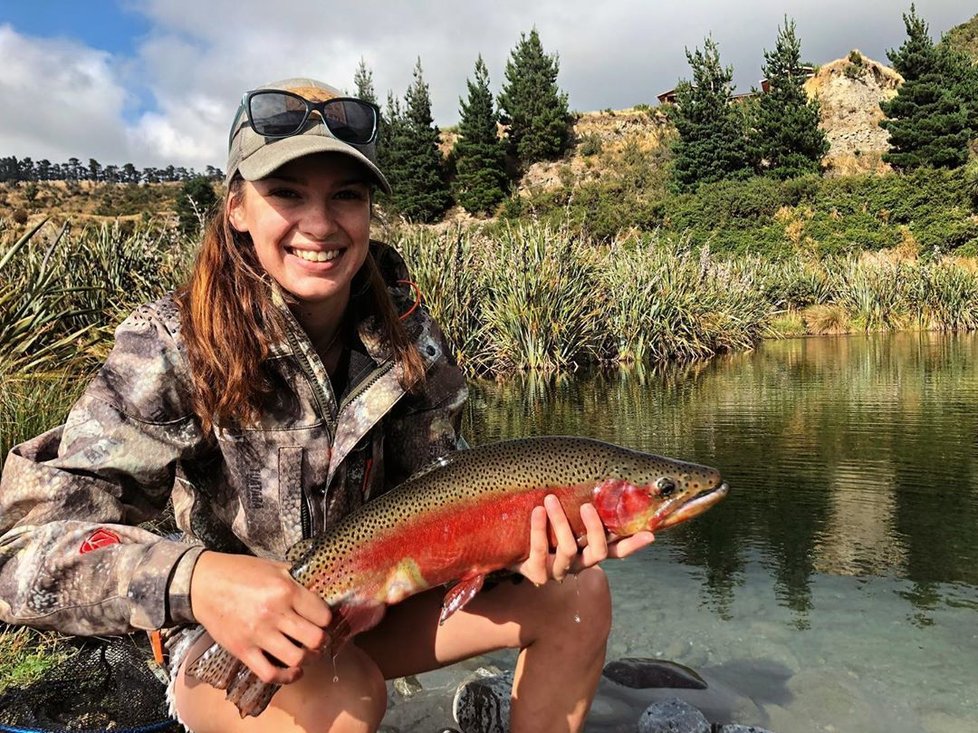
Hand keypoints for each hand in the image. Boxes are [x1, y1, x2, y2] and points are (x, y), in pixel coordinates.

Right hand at [189, 551, 331, 684]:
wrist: (203, 584)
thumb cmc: (240, 572)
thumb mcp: (273, 566)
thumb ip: (297, 580)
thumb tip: (318, 591)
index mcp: (285, 590)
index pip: (322, 615)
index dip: (327, 619)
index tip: (324, 620)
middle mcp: (274, 613)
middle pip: (315, 639)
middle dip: (322, 641)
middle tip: (319, 638)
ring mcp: (258, 634)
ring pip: (297, 658)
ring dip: (308, 659)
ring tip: (308, 653)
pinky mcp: (242, 651)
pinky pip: (270, 674)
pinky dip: (286, 677)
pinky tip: (293, 671)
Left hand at [515, 495, 654, 584]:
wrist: (510, 549)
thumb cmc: (542, 528)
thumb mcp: (564, 520)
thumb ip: (579, 510)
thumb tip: (597, 480)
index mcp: (589, 551)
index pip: (617, 550)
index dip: (633, 545)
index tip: (650, 535)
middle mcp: (579, 564)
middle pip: (598, 552)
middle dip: (595, 528)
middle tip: (587, 506)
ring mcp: (559, 571)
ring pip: (568, 549)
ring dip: (560, 522)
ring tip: (551, 498)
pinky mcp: (538, 574)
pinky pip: (540, 551)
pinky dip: (539, 529)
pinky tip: (537, 511)